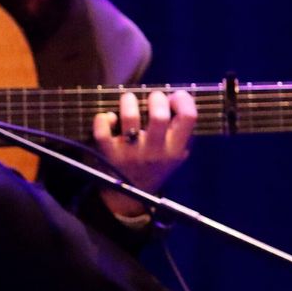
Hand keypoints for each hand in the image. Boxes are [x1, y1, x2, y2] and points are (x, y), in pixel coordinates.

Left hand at [92, 89, 196, 218]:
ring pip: (129, 118)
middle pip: (159, 116)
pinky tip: (110, 118)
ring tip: (129, 99)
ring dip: (129, 101)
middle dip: (156, 98)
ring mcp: (130, 153)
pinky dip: (104, 119)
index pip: (188, 118)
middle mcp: (154, 152)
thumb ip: (180, 131)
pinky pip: (103, 131)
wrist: (131, 194)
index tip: (175, 96)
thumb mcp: (176, 154)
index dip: (183, 100)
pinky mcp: (109, 153)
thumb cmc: (155, 165)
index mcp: (175, 150)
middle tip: (153, 96)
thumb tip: (177, 96)